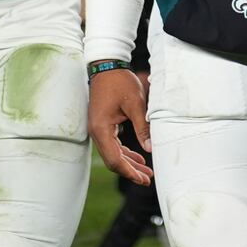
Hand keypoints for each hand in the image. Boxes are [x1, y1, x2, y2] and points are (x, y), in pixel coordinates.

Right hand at [89, 67, 152, 185]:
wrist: (106, 66)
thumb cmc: (120, 82)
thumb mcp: (135, 104)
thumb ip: (142, 127)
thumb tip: (150, 148)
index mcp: (102, 129)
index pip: (114, 159)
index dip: (129, 171)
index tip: (143, 178)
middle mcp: (96, 132)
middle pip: (112, 160)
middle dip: (130, 171)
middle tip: (147, 180)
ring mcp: (98, 129)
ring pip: (113, 153)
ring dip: (129, 163)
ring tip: (146, 172)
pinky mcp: (102, 125)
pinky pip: (113, 145)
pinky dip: (125, 152)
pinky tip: (137, 157)